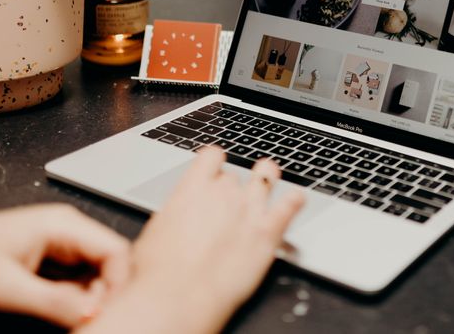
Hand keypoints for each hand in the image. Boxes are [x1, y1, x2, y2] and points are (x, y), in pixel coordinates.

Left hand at [0, 204, 130, 327]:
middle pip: (112, 261)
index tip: (106, 314)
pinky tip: (67, 313)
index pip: (117, 251)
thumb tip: (96, 315)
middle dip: (108, 293)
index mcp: (63, 224)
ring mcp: (62, 241)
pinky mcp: (54, 256)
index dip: (119, 285)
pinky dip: (80, 298)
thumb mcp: (8, 289)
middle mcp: (69, 228)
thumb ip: (55, 303)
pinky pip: (81, 277)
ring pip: (99, 271)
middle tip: (92, 321)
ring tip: (78, 320)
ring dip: (94, 297)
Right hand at [79, 147, 304, 333]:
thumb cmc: (160, 271)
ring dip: (267, 177)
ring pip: (266, 178)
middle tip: (229, 201)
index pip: (211, 156)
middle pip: (234, 177)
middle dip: (232, 187)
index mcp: (192, 188)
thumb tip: (178, 218)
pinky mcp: (268, 232)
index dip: (214, 161)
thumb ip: (175, 214)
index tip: (215, 166)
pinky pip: (289, 206)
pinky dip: (295, 200)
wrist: (179, 297)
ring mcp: (248, 210)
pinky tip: (297, 198)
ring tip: (269, 175)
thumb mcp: (156, 232)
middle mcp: (223, 193)